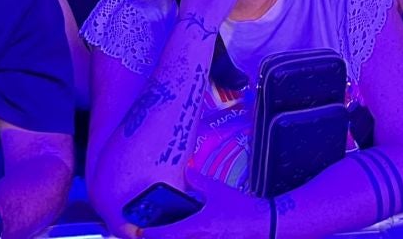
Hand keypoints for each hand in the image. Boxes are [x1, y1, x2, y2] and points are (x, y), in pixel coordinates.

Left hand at [142, 169, 264, 238]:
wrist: (263, 225)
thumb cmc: (240, 209)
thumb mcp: (218, 191)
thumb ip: (198, 181)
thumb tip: (186, 169)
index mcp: (196, 227)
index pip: (164, 235)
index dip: (148, 234)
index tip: (139, 230)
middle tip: (147, 233)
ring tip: (164, 234)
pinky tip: (184, 234)